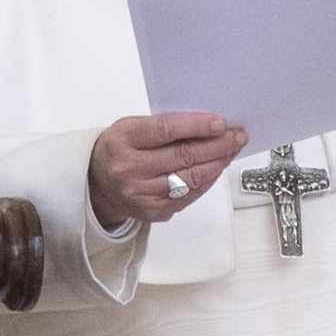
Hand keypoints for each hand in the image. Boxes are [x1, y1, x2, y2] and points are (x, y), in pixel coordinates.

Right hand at [88, 112, 247, 227]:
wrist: (97, 185)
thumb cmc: (120, 148)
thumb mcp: (131, 127)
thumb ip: (164, 125)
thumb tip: (207, 124)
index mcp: (123, 140)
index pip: (165, 130)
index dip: (196, 126)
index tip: (220, 123)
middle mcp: (129, 169)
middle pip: (183, 156)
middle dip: (216, 145)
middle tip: (237, 136)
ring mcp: (141, 194)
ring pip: (190, 178)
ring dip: (217, 163)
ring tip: (231, 150)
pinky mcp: (153, 212)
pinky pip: (188, 195)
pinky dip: (207, 180)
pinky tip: (217, 168)